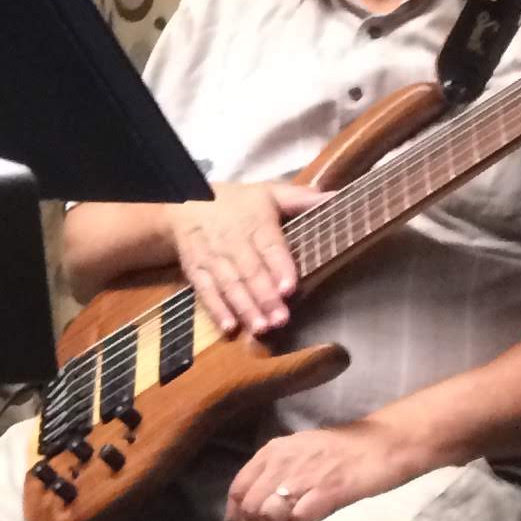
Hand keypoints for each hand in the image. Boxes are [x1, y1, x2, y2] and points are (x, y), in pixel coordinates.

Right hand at [168, 178, 331, 337]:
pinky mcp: (196, 271)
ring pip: (229, 285)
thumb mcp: (268, 193)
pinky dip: (216, 310)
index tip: (289, 288)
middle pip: (250, 271)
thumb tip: (336, 197)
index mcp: (255, 222)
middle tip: (281, 319)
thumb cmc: (235, 202)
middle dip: (264, 297)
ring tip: (261, 328)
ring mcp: (212, 258)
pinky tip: (229, 327)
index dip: (279, 267)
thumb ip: (301, 198)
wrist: (183, 203)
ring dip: (245, 308)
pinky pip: (205, 292)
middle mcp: (233, 241)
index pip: (269, 246)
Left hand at [224, 420, 428, 520]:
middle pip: (249, 507)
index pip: (237, 490)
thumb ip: (275, 473)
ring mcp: (305, 477)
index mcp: (272, 452)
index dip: (235, 520)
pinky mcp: (329, 491)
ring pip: (267, 514)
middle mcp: (283, 462)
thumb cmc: (342, 451)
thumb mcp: (299, 452)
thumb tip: (256, 508)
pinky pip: (298, 518)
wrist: (385, 444)